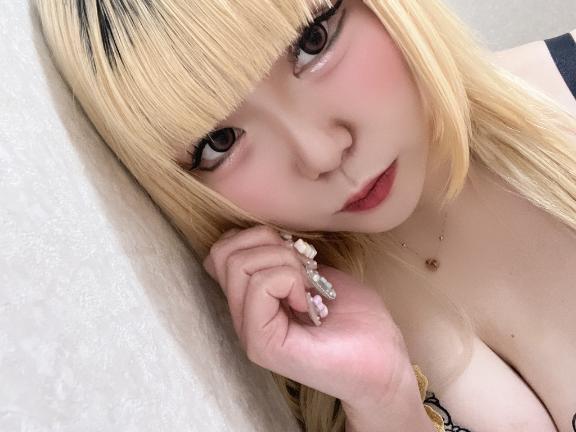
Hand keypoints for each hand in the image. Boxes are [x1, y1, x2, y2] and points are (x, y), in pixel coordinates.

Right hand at [203, 225, 414, 406]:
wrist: (383, 362)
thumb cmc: (356, 319)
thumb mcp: (313, 273)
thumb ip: (281, 259)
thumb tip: (258, 236)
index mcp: (251, 301)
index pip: (222, 251)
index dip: (259, 237)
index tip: (296, 257)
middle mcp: (242, 318)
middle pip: (225, 253)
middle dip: (271, 244)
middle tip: (304, 269)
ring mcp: (249, 333)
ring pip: (240, 264)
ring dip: (285, 262)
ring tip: (308, 288)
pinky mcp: (263, 345)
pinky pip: (261, 285)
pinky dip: (291, 279)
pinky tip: (309, 304)